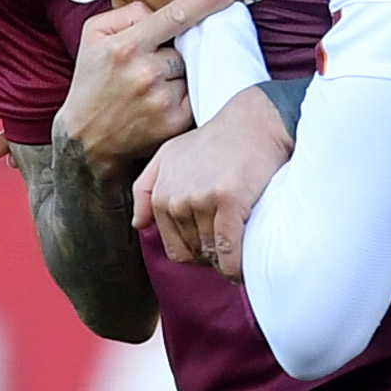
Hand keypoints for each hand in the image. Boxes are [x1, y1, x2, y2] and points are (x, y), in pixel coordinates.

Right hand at [51, 0, 239, 176]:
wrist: (85, 138)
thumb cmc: (91, 83)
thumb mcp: (93, 36)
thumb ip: (128, 14)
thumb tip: (160, 11)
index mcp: (127, 47)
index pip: (176, 15)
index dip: (207, 0)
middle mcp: (147, 73)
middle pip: (184, 47)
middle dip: (171, 53)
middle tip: (146, 69)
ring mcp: (163, 100)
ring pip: (190, 70)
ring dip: (177, 75)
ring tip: (149, 88)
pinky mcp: (175, 122)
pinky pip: (195, 94)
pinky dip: (183, 95)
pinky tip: (160, 102)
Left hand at [132, 85, 296, 279]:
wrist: (253, 122)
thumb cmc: (215, 140)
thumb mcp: (169, 155)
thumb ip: (146, 188)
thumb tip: (137, 224)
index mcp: (162, 194)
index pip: (175, 248)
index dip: (198, 253)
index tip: (215, 245)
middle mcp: (177, 199)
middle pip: (195, 253)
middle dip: (212, 257)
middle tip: (232, 246)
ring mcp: (201, 200)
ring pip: (213, 254)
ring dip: (228, 261)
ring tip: (243, 249)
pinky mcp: (228, 202)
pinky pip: (229, 252)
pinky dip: (236, 267)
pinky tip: (243, 267)